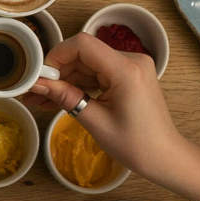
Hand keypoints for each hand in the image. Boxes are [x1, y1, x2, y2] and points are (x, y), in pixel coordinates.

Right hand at [21, 33, 185, 174]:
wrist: (164, 156)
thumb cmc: (136, 144)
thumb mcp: (95, 121)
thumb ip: (66, 97)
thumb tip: (37, 84)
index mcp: (127, 70)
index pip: (83, 44)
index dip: (57, 55)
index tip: (41, 75)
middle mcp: (132, 60)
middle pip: (84, 53)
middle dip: (58, 72)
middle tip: (36, 92)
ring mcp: (132, 66)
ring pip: (89, 63)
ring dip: (66, 80)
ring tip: (43, 100)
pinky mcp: (130, 74)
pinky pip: (99, 72)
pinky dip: (81, 84)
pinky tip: (62, 98)